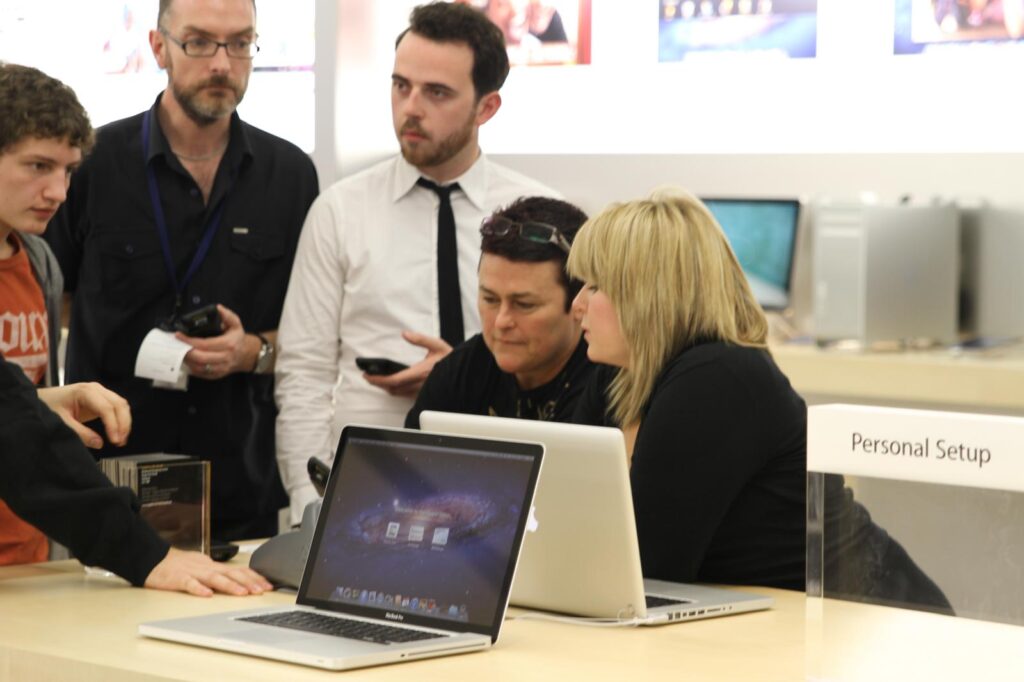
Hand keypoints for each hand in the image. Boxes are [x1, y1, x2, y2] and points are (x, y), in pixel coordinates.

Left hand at [37, 382, 130, 448]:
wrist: (43, 399)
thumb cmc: (49, 406)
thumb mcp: (61, 421)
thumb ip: (79, 433)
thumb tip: (99, 443)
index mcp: (85, 391)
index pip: (106, 408)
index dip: (113, 425)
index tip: (114, 440)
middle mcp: (96, 389)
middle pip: (119, 404)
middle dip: (123, 424)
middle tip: (120, 441)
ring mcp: (100, 392)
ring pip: (121, 405)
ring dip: (124, 422)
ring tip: (121, 439)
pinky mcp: (101, 399)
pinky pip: (117, 407)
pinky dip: (121, 420)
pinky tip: (118, 432)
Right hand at [143, 547, 272, 596]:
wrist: (153, 558)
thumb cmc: (178, 565)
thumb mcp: (202, 567)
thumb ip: (218, 574)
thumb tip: (237, 581)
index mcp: (213, 566)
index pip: (238, 570)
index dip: (254, 577)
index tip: (267, 585)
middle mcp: (206, 568)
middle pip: (231, 573)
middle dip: (248, 582)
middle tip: (262, 590)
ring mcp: (193, 572)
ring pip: (214, 578)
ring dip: (230, 586)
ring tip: (242, 593)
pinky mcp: (178, 579)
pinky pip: (189, 584)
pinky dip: (199, 589)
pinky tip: (207, 595)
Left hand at [178, 305, 258, 379]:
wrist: (245, 354)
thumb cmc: (237, 339)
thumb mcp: (235, 324)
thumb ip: (227, 315)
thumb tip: (218, 308)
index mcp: (229, 344)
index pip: (205, 344)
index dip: (190, 341)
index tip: (180, 336)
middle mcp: (225, 357)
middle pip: (201, 358)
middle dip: (186, 351)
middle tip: (177, 345)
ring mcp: (221, 368)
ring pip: (199, 367)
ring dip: (188, 360)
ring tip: (181, 351)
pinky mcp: (217, 375)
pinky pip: (201, 374)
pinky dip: (192, 367)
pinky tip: (189, 359)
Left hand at [362, 330, 451, 398]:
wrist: (465, 374)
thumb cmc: (452, 360)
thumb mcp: (437, 345)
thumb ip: (420, 339)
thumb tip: (406, 334)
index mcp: (420, 373)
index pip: (394, 380)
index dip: (378, 380)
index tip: (368, 375)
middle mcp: (419, 385)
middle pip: (392, 389)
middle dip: (378, 384)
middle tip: (368, 377)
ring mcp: (421, 392)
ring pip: (398, 393)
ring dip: (386, 387)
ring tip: (378, 380)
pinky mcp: (424, 395)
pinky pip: (405, 395)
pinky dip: (395, 390)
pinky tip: (393, 384)